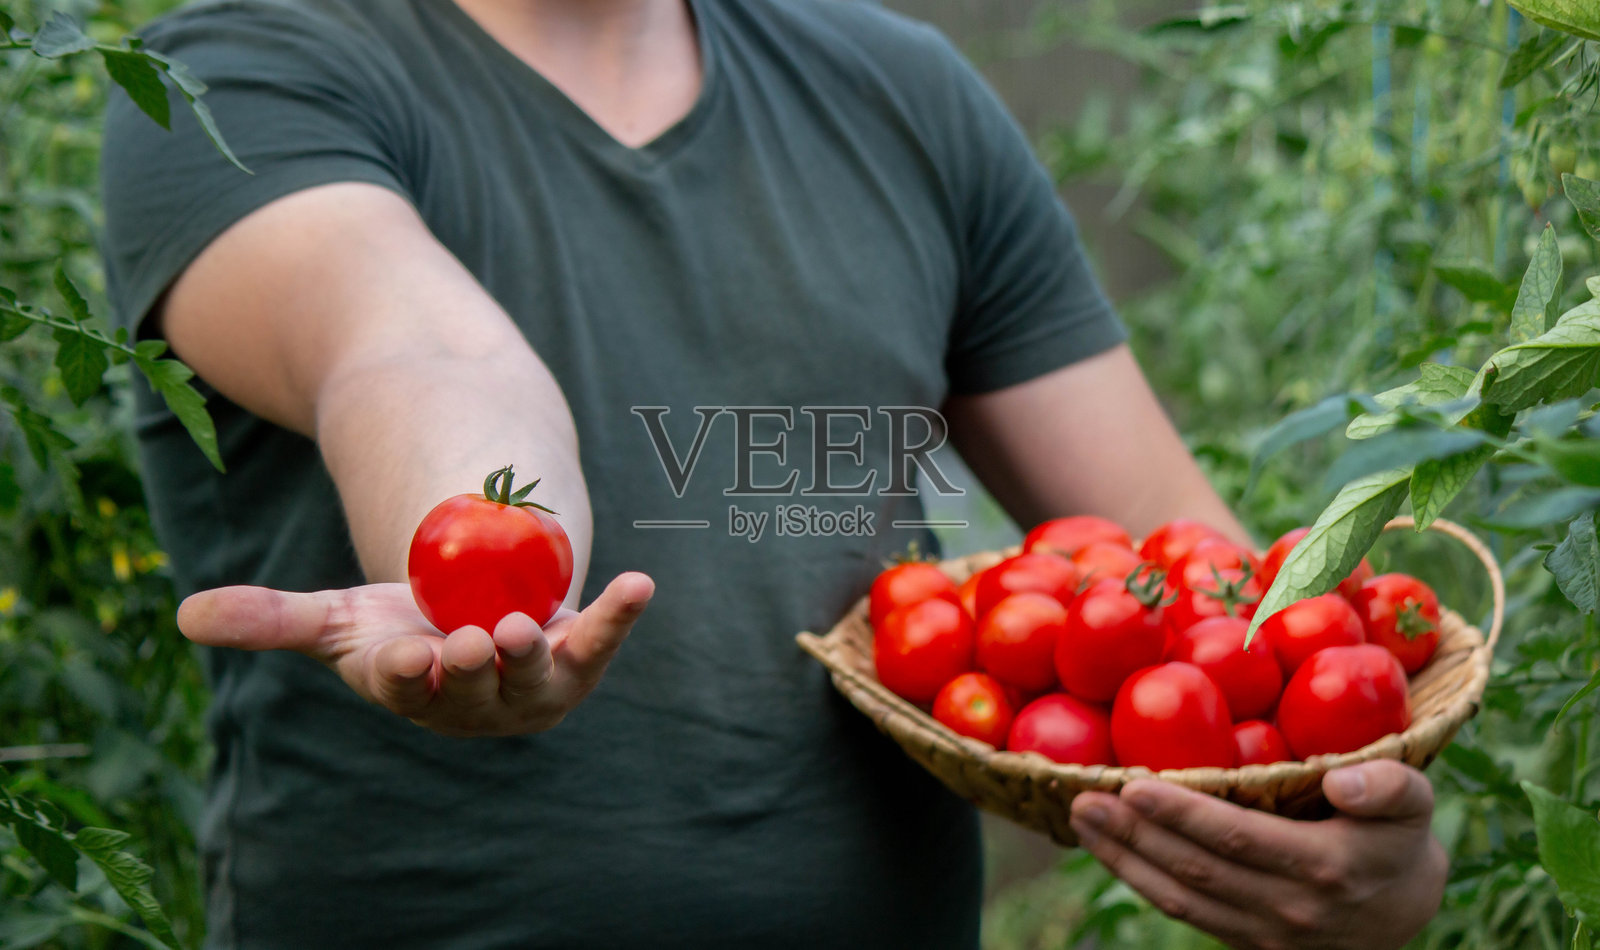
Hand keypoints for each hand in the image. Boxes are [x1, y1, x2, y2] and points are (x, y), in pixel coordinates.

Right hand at [176, 572, 653, 736]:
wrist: (471, 608)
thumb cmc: (398, 621)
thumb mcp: (336, 615)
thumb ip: (270, 619)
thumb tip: (184, 616)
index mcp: (416, 690)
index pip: (409, 688)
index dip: (408, 674)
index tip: (404, 657)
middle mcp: (479, 699)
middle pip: (478, 688)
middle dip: (476, 668)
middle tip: (475, 642)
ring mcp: (533, 682)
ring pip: (540, 674)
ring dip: (540, 651)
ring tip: (530, 625)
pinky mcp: (579, 654)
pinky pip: (601, 636)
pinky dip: (620, 614)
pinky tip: (640, 586)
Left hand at [1068, 760, 1446, 949]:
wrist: (1406, 911)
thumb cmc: (1397, 837)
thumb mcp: (1415, 801)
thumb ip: (1388, 786)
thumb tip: (1341, 779)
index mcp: (1323, 866)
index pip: (1237, 839)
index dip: (1182, 814)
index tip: (1135, 784)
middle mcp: (1288, 907)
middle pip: (1195, 871)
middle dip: (1134, 834)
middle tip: (1083, 798)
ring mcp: (1263, 933)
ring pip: (1181, 899)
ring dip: (1124, 860)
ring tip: (1083, 820)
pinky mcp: (1245, 943)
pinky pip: (1186, 913)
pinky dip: (1142, 880)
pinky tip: (1112, 848)